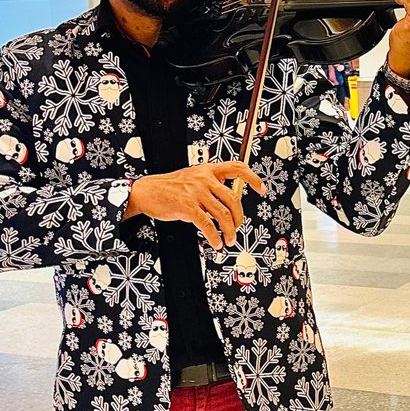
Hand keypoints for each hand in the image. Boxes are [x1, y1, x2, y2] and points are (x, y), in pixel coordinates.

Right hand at [125, 161, 265, 249]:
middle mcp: (204, 179)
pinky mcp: (188, 208)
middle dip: (239, 218)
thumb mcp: (193, 177)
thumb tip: (228, 200)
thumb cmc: (170, 186)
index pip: (237, 168)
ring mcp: (196, 193)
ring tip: (229, 239)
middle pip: (233, 199)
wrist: (147, 191)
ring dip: (230, 231)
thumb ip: (210, 184)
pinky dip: (215, 237)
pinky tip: (216, 243)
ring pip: (223, 214)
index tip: (262, 188)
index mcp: (208, 170)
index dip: (252, 178)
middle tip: (238, 227)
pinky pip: (208, 225)